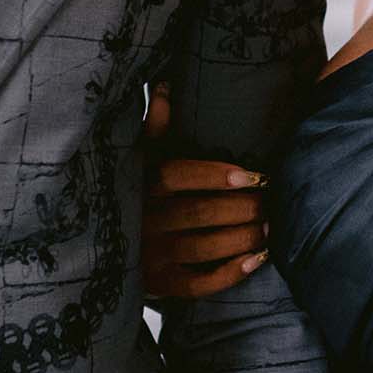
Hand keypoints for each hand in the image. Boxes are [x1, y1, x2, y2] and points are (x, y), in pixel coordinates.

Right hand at [143, 81, 269, 298]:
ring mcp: (150, 256)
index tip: (252, 174)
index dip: (215, 175)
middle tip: (271, 201)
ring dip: (243, 237)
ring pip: (204, 247)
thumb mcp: (138, 161)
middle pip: (199, 213)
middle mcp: (142, 221)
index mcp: (139, 185)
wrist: (102, 249)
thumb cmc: (136, 194)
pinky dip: (231, 273)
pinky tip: (258, 259)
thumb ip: (154, 127)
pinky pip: (199, 284)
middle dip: (242, 207)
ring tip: (269, 226)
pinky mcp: (160, 285)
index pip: (177, 176)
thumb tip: (166, 87)